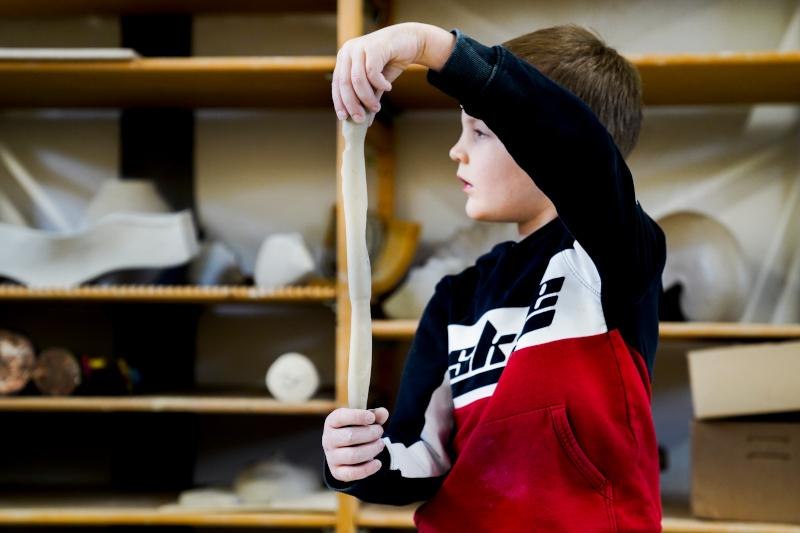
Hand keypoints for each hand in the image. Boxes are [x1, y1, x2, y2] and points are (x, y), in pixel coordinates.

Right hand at [322, 406, 389, 481]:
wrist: (346, 448)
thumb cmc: (356, 429)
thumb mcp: (363, 419)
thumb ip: (374, 414)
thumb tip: (383, 413)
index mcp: (332, 422)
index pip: (341, 417)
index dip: (358, 416)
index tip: (372, 418)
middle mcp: (328, 439)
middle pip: (349, 437)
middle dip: (370, 434)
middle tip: (380, 431)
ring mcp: (331, 457)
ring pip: (352, 455)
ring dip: (371, 450)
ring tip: (380, 444)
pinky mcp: (337, 472)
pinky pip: (351, 473)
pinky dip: (367, 469)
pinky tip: (377, 463)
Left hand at [332, 22, 454, 123]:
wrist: (410, 41)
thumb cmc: (391, 62)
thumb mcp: (377, 82)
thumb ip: (369, 97)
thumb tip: (365, 121)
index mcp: (344, 58)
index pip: (337, 83)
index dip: (339, 101)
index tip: (344, 118)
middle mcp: (348, 51)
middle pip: (345, 83)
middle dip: (352, 104)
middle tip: (360, 119)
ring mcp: (360, 47)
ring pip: (357, 79)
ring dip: (367, 98)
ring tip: (377, 107)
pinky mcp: (373, 46)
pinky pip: (372, 72)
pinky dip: (379, 84)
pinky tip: (388, 87)